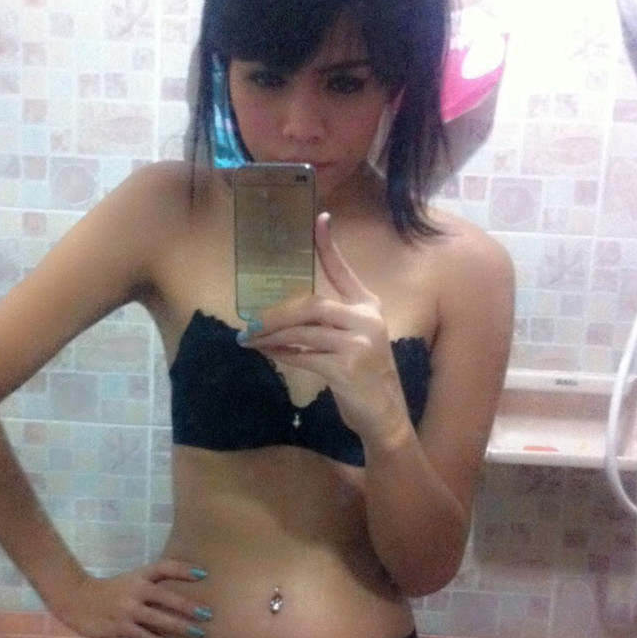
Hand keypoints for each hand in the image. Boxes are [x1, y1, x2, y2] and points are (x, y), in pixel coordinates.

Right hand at [55, 558, 211, 637]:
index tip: (204, 574)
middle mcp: (134, 590)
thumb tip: (181, 593)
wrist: (77, 601)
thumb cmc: (111, 592)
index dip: (183, 569)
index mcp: (138, 575)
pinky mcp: (120, 626)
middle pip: (166, 596)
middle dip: (188, 606)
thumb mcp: (130, 582)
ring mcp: (127, 609)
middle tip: (208, 613)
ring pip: (159, 619)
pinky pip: (144, 636)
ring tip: (199, 633)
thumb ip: (151, 586)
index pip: (164, 568)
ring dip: (180, 627)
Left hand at [240, 213, 408, 441]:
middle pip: (311, 305)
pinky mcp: (347, 368)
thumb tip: (280, 323)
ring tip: (250, 341)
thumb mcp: (353, 344)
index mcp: (370, 308)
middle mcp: (367, 320)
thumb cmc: (365, 379)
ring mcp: (359, 344)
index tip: (320, 219)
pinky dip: (282, 354)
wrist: (386, 417)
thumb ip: (325, 328)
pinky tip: (268, 354)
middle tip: (250, 324)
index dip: (331, 246)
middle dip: (276, 315)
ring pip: (303, 331)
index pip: (345, 272)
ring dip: (271, 336)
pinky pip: (303, 355)